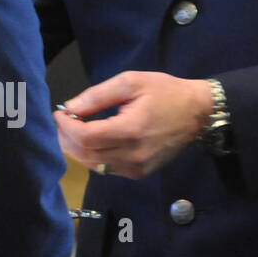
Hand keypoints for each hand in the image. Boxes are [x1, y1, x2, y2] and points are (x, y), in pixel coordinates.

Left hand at [55, 71, 212, 179]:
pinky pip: (107, 169)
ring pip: (94, 165)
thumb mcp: (130, 82)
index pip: (84, 137)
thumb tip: (70, 107)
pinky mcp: (141, 173)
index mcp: (130, 130)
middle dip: (66, 138)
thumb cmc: (164, 92)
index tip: (60, 112)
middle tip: (63, 121)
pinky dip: (92, 157)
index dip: (65, 126)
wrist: (198, 112)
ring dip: (77, 149)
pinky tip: (91, 141)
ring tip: (73, 130)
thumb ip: (97, 96)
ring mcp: (137, 168)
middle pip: (85, 154)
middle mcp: (133, 155)